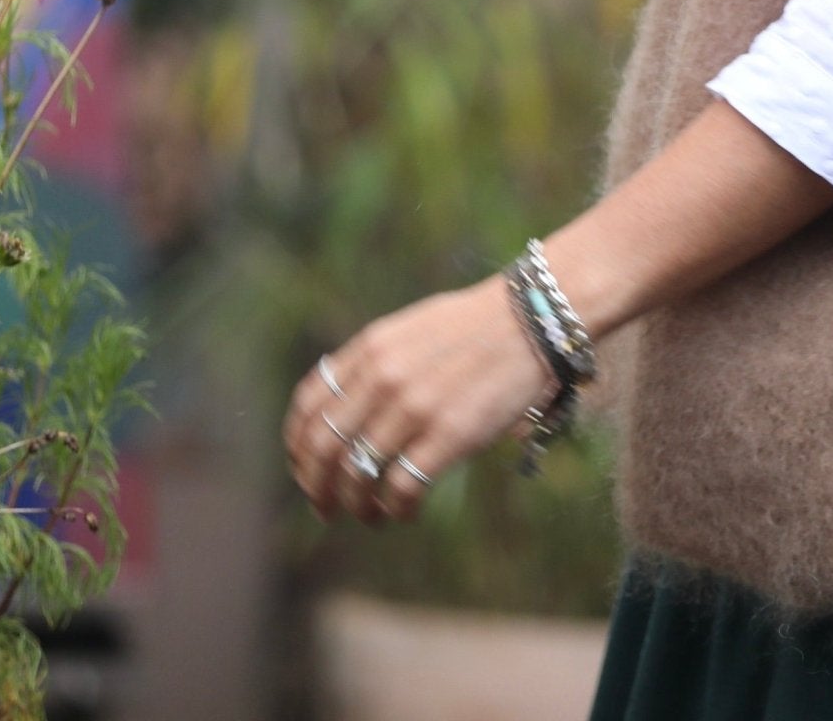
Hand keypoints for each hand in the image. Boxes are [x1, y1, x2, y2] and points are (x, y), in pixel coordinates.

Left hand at [282, 276, 558, 526]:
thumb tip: (338, 408)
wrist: (534, 318)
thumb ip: (373, 362)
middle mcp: (384, 377)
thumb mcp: (411, 328)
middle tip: (326, 507)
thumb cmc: (474, 326)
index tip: (306, 469)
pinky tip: (403, 512)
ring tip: (369, 515)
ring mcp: (415, 407)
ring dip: (356, 506)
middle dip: (317, 487)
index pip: (308, 407)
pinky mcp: (449, 435)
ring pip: (358, 476)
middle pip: (324, 449)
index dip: (298, 447)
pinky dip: (395, 510)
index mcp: (371, 348)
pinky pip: (402, 488)